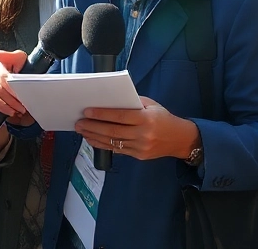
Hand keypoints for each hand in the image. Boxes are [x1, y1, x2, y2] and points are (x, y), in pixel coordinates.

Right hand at [0, 50, 33, 125]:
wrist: (21, 81)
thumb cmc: (21, 69)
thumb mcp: (20, 60)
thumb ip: (12, 56)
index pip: (2, 77)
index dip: (10, 85)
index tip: (19, 92)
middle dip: (12, 98)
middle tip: (23, 104)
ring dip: (8, 105)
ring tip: (19, 109)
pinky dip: (3, 109)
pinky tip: (12, 111)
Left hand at [75, 96, 198, 160]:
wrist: (179, 139)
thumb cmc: (163, 118)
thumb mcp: (151, 105)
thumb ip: (133, 103)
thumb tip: (110, 101)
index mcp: (146, 119)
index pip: (120, 116)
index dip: (102, 114)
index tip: (87, 111)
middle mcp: (143, 134)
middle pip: (113, 131)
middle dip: (93, 126)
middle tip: (79, 122)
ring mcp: (140, 147)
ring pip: (112, 142)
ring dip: (94, 136)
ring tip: (82, 131)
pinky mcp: (138, 156)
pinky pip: (117, 150)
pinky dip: (103, 145)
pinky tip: (93, 139)